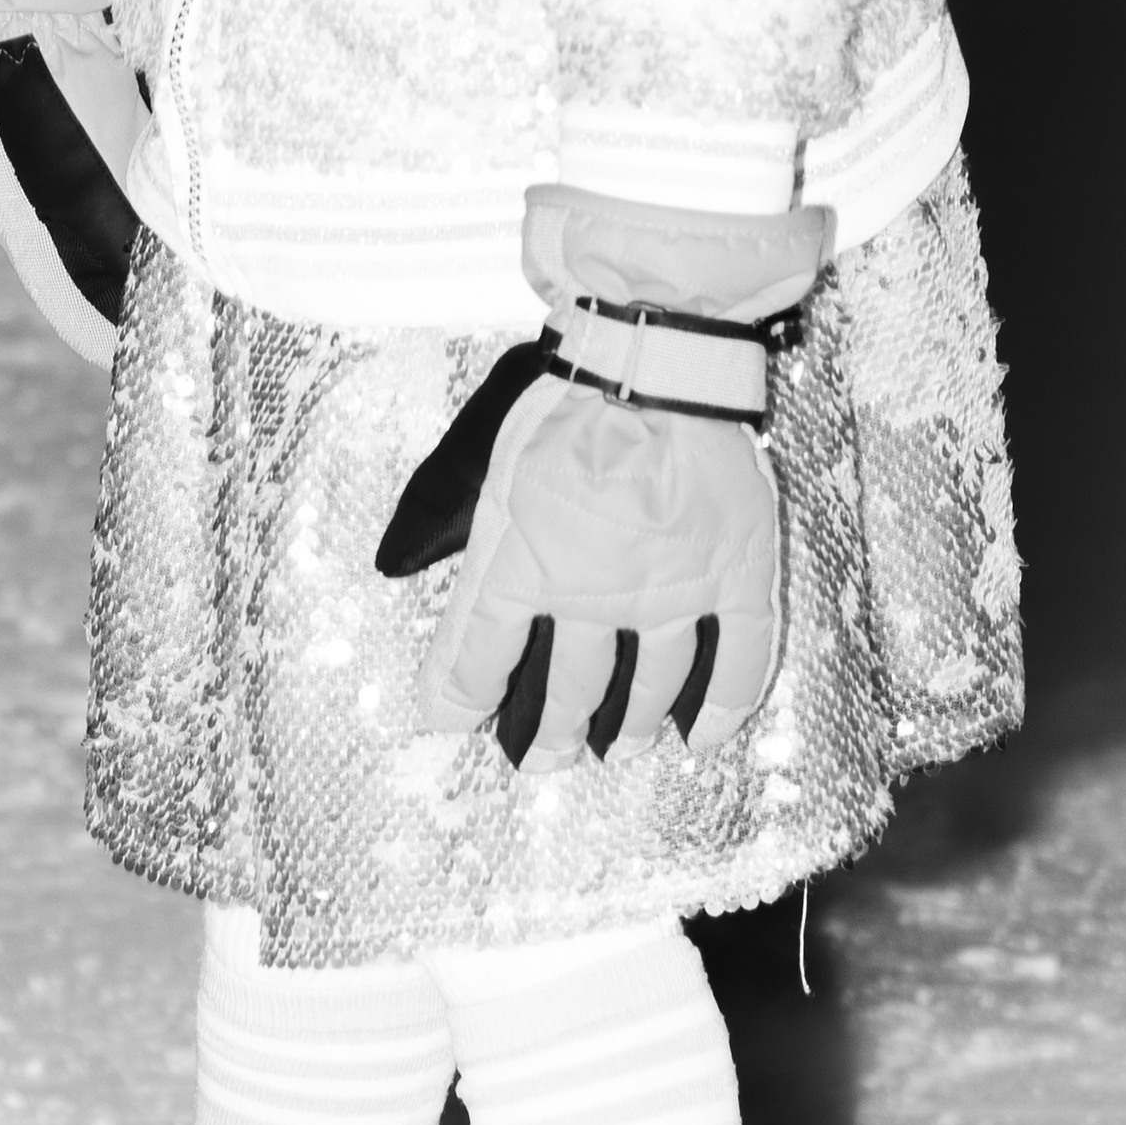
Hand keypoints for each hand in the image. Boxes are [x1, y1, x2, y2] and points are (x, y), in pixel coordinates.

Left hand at [376, 188, 826, 768]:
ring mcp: (672, 592)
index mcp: (526, 568)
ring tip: (616, 752)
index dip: (462, 697)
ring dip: (628, 731)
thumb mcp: (480, 462)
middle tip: (544, 762)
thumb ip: (436, 519)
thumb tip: (388, 565)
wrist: (657, 362)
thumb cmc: (561, 406)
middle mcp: (596, 597)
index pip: (482, 658)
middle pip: (572, 692)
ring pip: (649, 691)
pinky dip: (720, 709)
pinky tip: (701, 738)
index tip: (452, 724)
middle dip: (552, 737)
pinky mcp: (736, 576)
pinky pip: (737, 663)